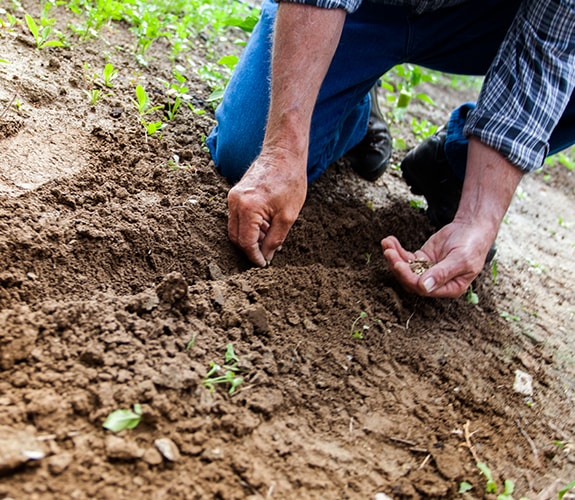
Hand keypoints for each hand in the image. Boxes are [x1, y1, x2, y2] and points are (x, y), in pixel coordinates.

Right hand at [227, 147, 306, 266]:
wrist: (284, 154)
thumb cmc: (290, 181)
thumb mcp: (288, 216)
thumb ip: (275, 239)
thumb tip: (266, 256)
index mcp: (248, 208)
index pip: (245, 242)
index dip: (254, 256)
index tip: (263, 264)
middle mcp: (235, 202)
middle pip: (236, 237)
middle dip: (250, 249)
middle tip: (266, 254)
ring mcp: (233, 197)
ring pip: (235, 228)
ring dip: (250, 237)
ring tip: (270, 237)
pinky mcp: (235, 193)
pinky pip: (237, 217)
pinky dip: (249, 226)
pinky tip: (266, 226)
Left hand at [381, 219, 495, 297]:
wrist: (472, 228)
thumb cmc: (472, 245)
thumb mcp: (461, 259)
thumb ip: (442, 273)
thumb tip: (424, 287)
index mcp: (449, 288)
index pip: (423, 289)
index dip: (409, 278)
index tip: (399, 264)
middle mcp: (436, 283)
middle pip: (410, 280)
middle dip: (397, 266)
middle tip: (388, 252)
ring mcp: (427, 270)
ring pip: (406, 269)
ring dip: (394, 257)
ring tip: (386, 243)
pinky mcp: (422, 259)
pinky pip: (406, 258)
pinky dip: (397, 250)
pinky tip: (389, 241)